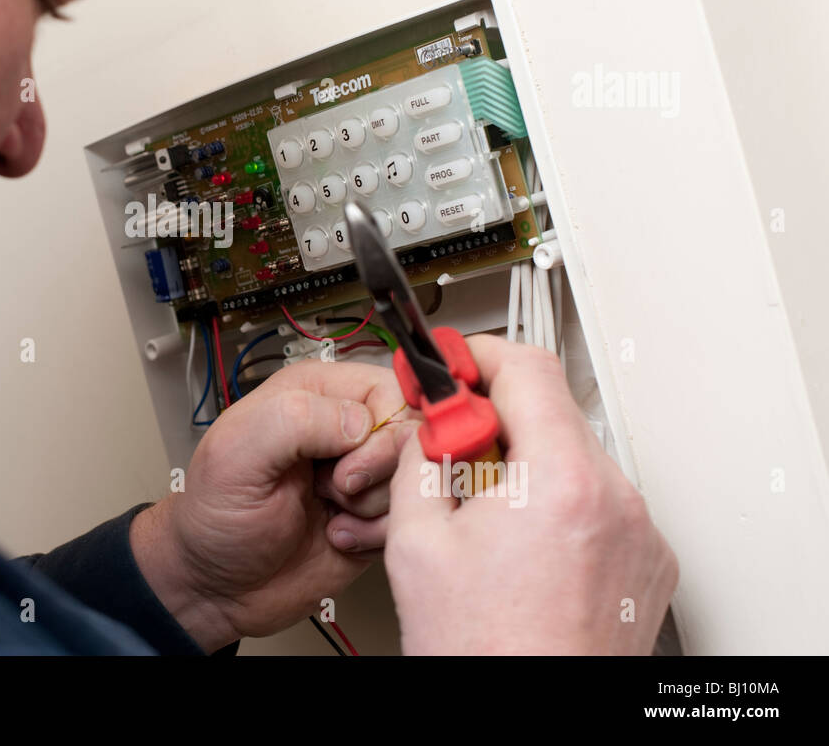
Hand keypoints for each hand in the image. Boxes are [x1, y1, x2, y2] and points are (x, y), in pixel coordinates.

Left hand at [131, 358, 417, 650]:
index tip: (348, 465)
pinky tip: (339, 536)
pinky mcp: (373, 515)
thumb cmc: (214, 517)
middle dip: (380, 471)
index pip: (389, 387)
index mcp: (312, 394)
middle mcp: (342, 428)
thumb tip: (360, 421)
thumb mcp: (235, 456)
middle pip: (411, 433)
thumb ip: (295, 420)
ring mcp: (362, 473)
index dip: (381, 430)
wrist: (218, 587)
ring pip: (415, 477)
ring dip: (375, 506)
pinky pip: (409, 516)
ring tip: (329, 512)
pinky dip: (379, 534)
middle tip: (337, 490)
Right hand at [385, 336, 678, 653]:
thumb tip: (427, 430)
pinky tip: (520, 550)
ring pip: (574, 460)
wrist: (536, 721)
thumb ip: (420, 463)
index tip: (452, 362)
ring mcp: (640, 534)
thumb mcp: (416, 544)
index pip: (527, 368)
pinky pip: (599, 504)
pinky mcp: (649, 563)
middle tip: (449, 451)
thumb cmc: (486, 652)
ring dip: (526, 468)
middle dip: (494, 422)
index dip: (478, 355)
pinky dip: (559, 508)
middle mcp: (616, 500)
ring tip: (484, 521)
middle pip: (552, 414)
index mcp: (561, 481)